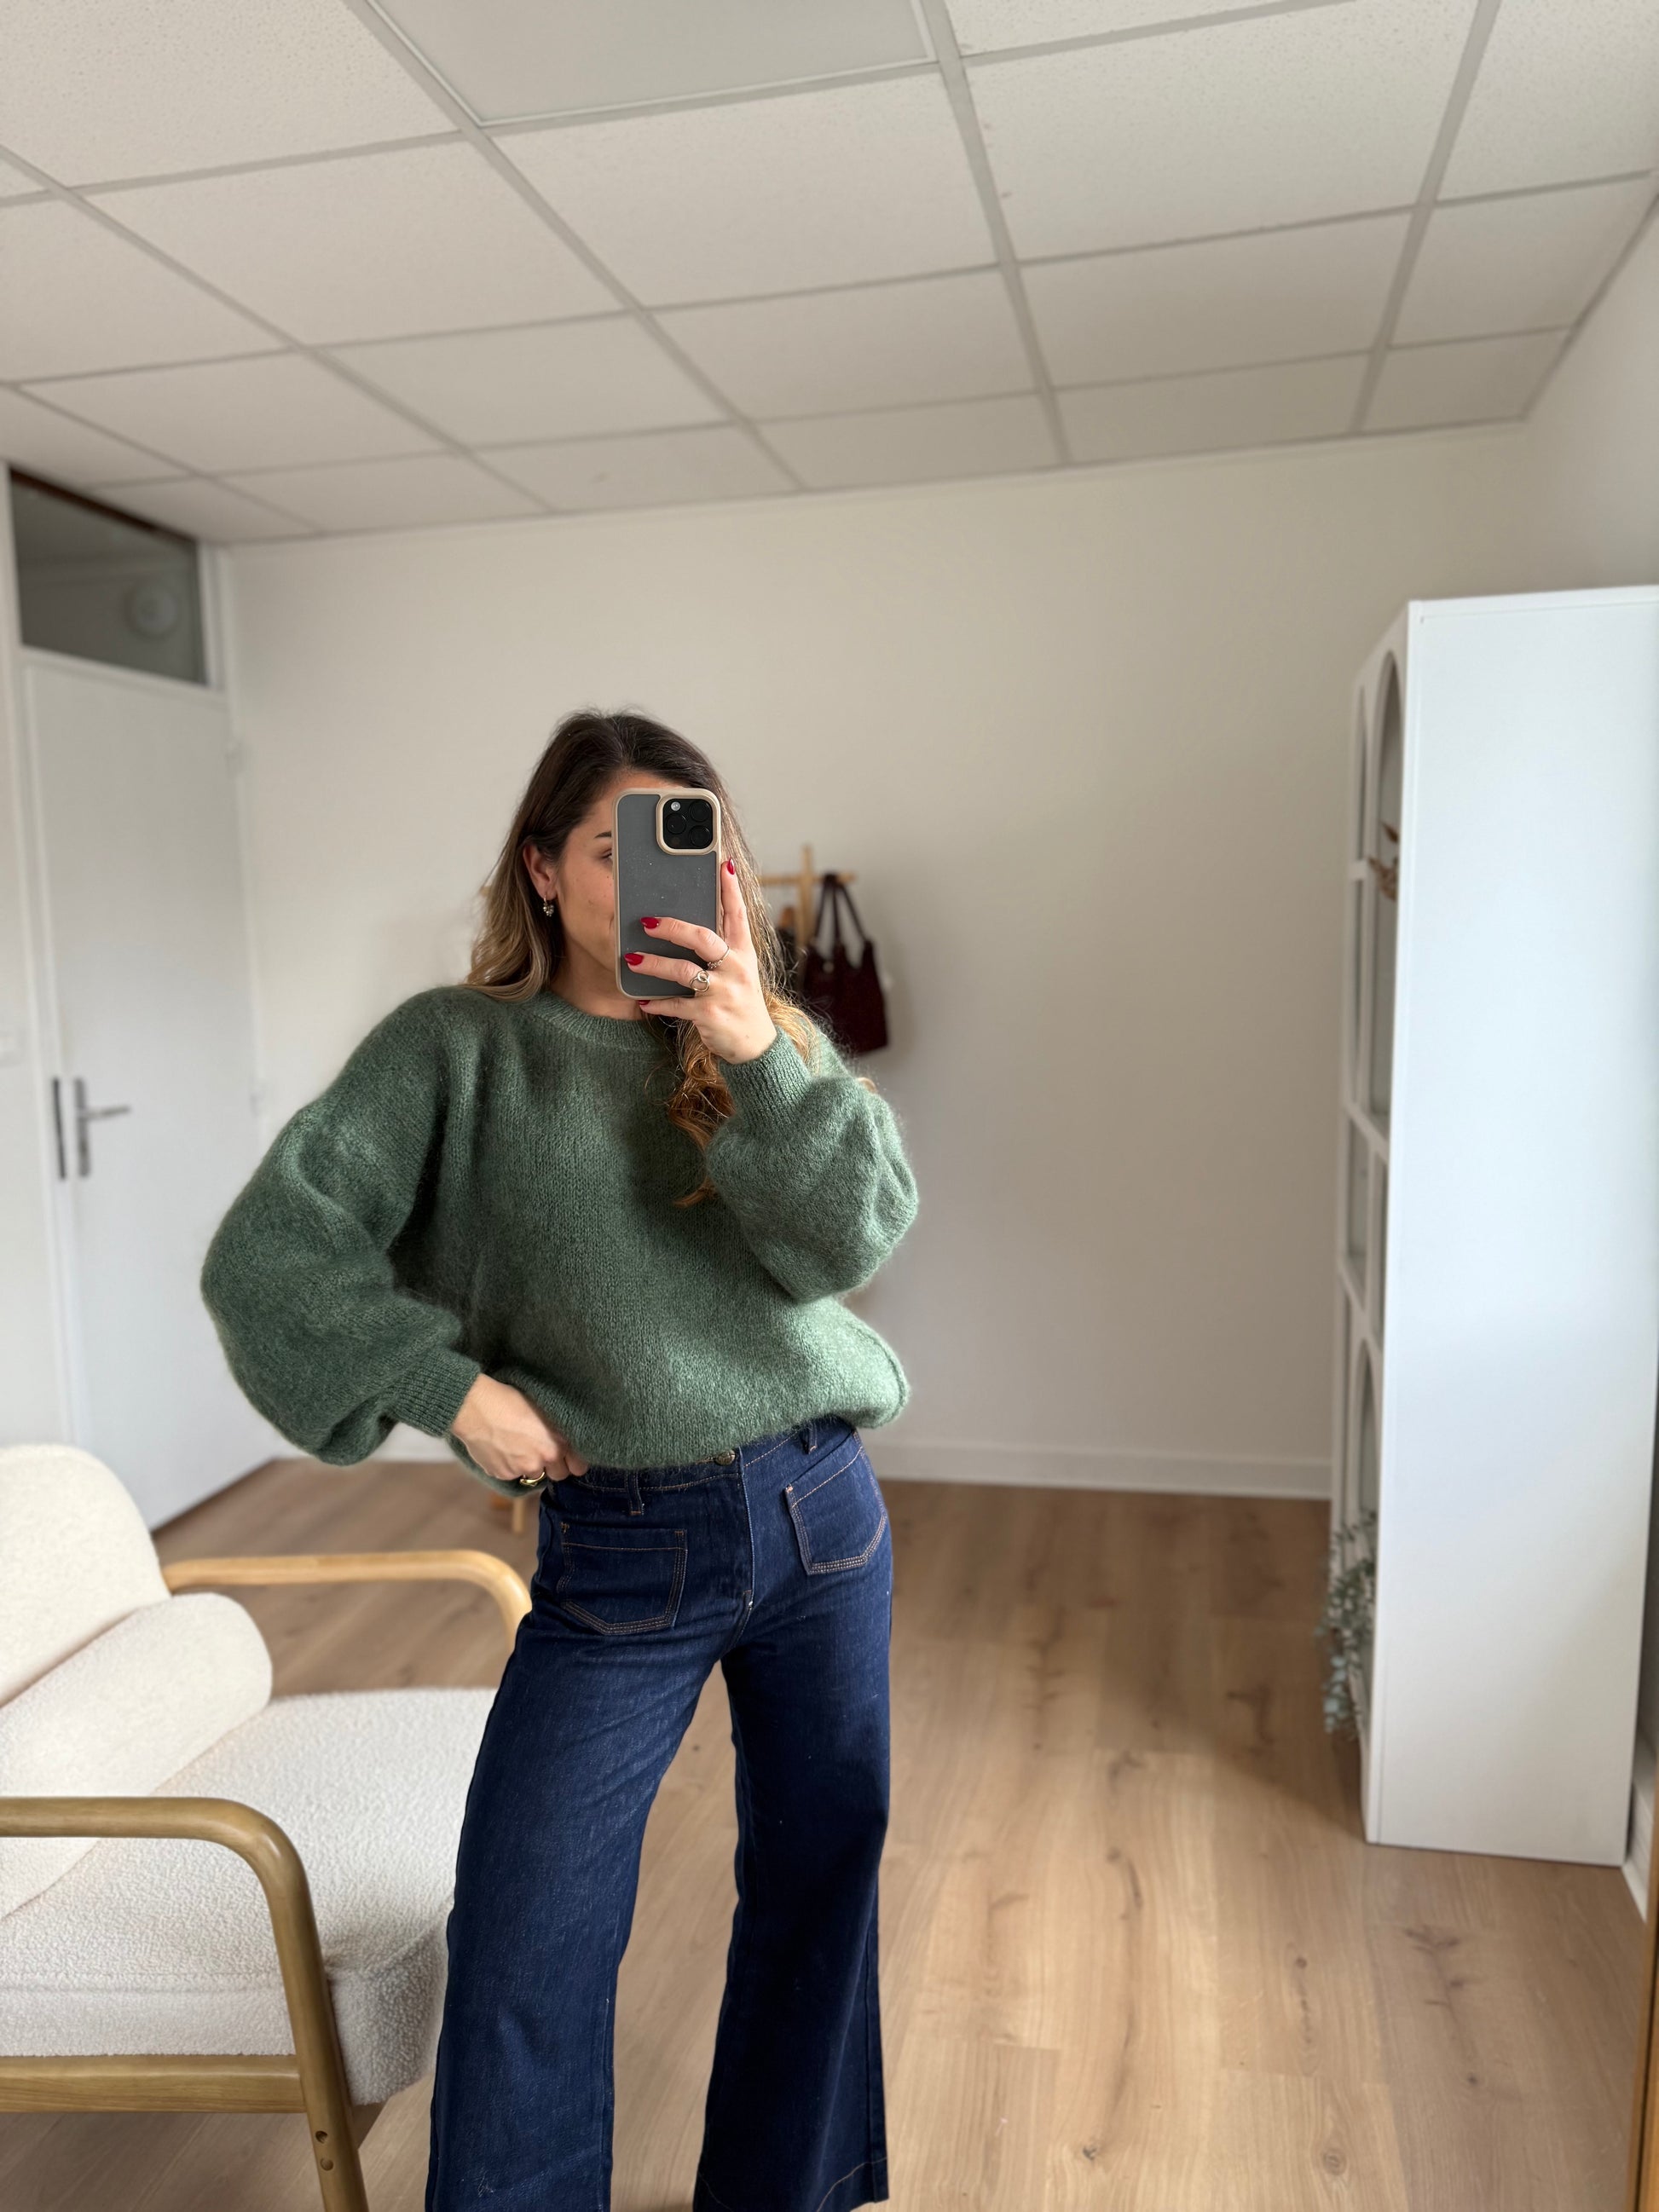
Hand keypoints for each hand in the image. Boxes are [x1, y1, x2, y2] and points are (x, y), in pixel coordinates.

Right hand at [451, 1374, 588, 1485]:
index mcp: (558, 1442)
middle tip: (540, 1450)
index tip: (566, 1456)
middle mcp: (543, 1460)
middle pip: (558, 1475)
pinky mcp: (503, 1474)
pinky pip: (511, 1475)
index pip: (579, 1468)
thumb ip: (559, 1430)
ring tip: (517, 1445)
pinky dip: (508, 1466)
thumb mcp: (544, 1409)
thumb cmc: (510, 1399)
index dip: (572, 1461)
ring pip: (533, 1474)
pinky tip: (501, 1447)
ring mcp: (522, 1469)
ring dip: (529, 1465)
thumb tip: (566, 1441)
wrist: (475, 1406)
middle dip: (552, 1466)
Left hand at [628, 857, 778, 1064]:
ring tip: (633, 960)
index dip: (730, 889)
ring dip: (654, 965)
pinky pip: (676, 1004)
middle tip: (647, 921)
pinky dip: (657, 1002)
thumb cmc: (741, 1001)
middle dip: (672, 927)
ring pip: (683, 971)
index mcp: (744, 953)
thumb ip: (722, 948)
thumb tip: (691, 925)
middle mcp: (736, 968)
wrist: (756, 1044)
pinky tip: (643, 1000)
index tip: (723, 864)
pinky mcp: (709, 1014)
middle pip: (702, 938)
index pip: (738, 915)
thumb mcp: (740, 971)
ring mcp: (723, 991)